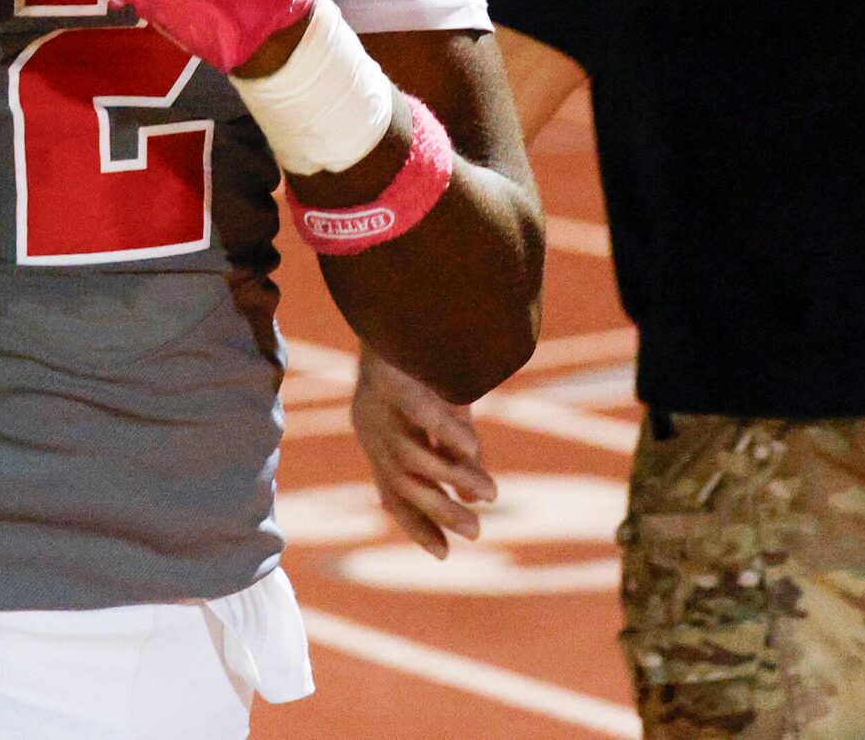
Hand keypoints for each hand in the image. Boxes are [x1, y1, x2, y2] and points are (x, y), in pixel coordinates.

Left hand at [352, 354, 494, 557]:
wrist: (388, 308)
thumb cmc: (414, 364)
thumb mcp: (436, 416)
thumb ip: (450, 453)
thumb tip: (475, 494)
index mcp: (378, 441)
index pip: (393, 494)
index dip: (416, 524)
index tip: (443, 555)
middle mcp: (373, 430)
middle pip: (403, 483)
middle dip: (438, 511)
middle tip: (476, 531)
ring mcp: (380, 408)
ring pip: (415, 456)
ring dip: (453, 478)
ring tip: (491, 494)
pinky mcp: (393, 381)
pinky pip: (419, 413)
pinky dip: (446, 433)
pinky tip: (471, 450)